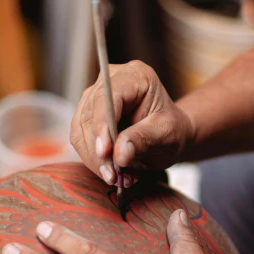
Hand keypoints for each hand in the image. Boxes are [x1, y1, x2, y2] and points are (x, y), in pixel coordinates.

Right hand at [71, 60, 196, 186]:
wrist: (171, 135)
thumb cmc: (173, 130)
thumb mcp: (166, 134)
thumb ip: (143, 140)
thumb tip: (119, 153)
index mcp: (135, 76)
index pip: (108, 97)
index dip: (102, 125)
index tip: (104, 152)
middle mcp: (110, 81)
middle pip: (90, 115)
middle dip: (98, 150)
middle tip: (113, 176)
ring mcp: (96, 97)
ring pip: (80, 130)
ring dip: (95, 159)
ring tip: (117, 177)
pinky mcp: (89, 115)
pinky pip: (80, 140)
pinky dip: (94, 160)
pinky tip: (113, 172)